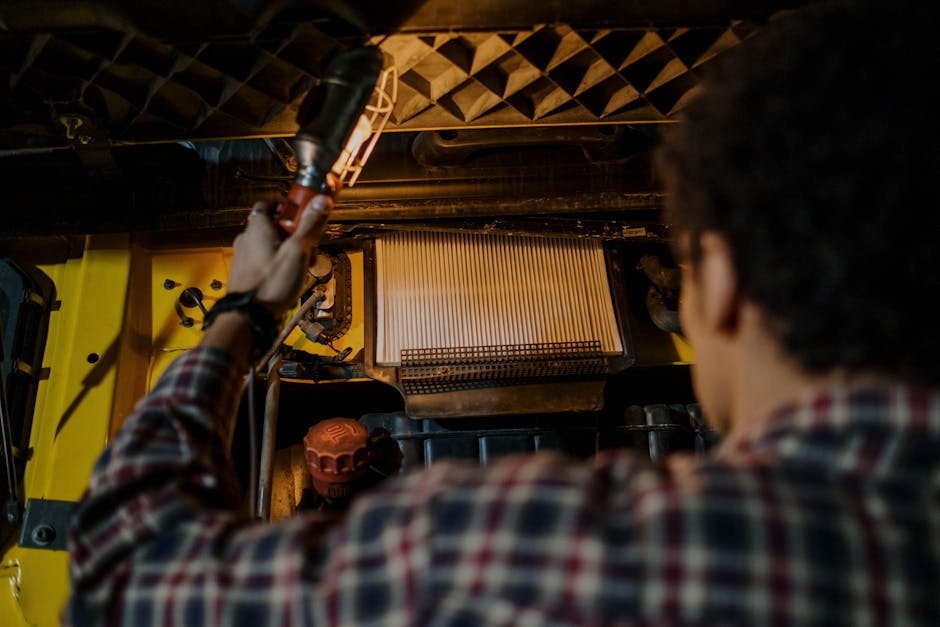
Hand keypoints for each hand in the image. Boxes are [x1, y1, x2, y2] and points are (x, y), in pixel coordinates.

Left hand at [227, 195, 332, 316]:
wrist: (249, 317)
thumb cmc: (269, 285)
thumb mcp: (297, 251)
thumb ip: (310, 225)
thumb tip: (322, 200)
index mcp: (257, 228)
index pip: (270, 204)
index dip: (288, 206)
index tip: (305, 210)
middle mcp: (247, 240)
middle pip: (275, 227)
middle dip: (295, 234)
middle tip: (309, 245)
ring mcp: (245, 258)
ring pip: (272, 246)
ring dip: (289, 252)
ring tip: (302, 266)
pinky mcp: (247, 274)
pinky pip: (267, 262)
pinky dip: (280, 266)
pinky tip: (291, 278)